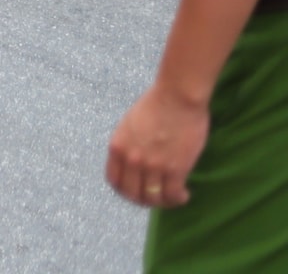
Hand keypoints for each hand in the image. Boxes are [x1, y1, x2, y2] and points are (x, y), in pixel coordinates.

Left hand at [105, 84, 208, 209]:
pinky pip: (172, 194)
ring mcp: (152, 165)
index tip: (136, 191)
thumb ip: (129, 146)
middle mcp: (131, 159)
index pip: (114, 180)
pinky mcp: (175, 168)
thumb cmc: (156, 105)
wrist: (177, 96)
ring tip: (172, 197)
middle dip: (143, 200)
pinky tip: (184, 194)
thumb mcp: (130, 125)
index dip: (125, 190)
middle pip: (132, 194)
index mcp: (117, 147)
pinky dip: (177, 198)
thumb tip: (134, 165)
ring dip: (163, 202)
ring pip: (153, 198)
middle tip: (155, 198)